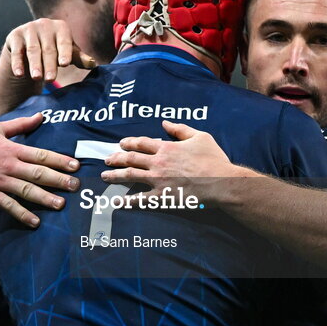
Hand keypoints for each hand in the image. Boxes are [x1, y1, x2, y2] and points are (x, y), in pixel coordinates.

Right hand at [0, 113, 79, 226]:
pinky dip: (22, 214)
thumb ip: (21, 124)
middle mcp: (8, 165)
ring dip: (45, 198)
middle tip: (76, 186)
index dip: (59, 160)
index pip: (41, 155)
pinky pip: (8, 205)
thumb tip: (41, 116)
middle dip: (58, 180)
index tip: (75, 166)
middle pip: (38, 173)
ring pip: (26, 190)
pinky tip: (35, 221)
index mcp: (11, 149)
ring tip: (61, 205)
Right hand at [3, 18, 95, 81]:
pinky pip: (16, 51)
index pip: (64, 41)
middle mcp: (44, 24)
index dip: (65, 52)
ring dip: (35, 65)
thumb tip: (93, 64)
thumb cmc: (54, 50)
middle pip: (48, 48)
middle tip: (51, 80)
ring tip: (37, 78)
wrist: (28, 45)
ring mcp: (28, 29)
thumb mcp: (67, 53)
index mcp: (61, 27)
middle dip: (49, 65)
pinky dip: (17, 63)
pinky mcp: (14, 36)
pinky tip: (19, 74)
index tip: (65, 64)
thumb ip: (79, 58)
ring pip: (32, 50)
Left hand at [100, 121, 244, 202]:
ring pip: (130, 175)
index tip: (121, 144)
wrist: (221, 182)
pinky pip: (140, 199)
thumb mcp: (200, 137)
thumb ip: (180, 129)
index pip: (142, 143)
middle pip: (131, 158)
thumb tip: (165, 123)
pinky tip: (116, 202)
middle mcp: (158, 162)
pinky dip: (127, 201)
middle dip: (116, 158)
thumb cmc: (213, 159)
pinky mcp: (162, 196)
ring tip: (105, 176)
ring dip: (115, 175)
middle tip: (107, 160)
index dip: (129, 142)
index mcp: (166, 147)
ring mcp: (158, 180)